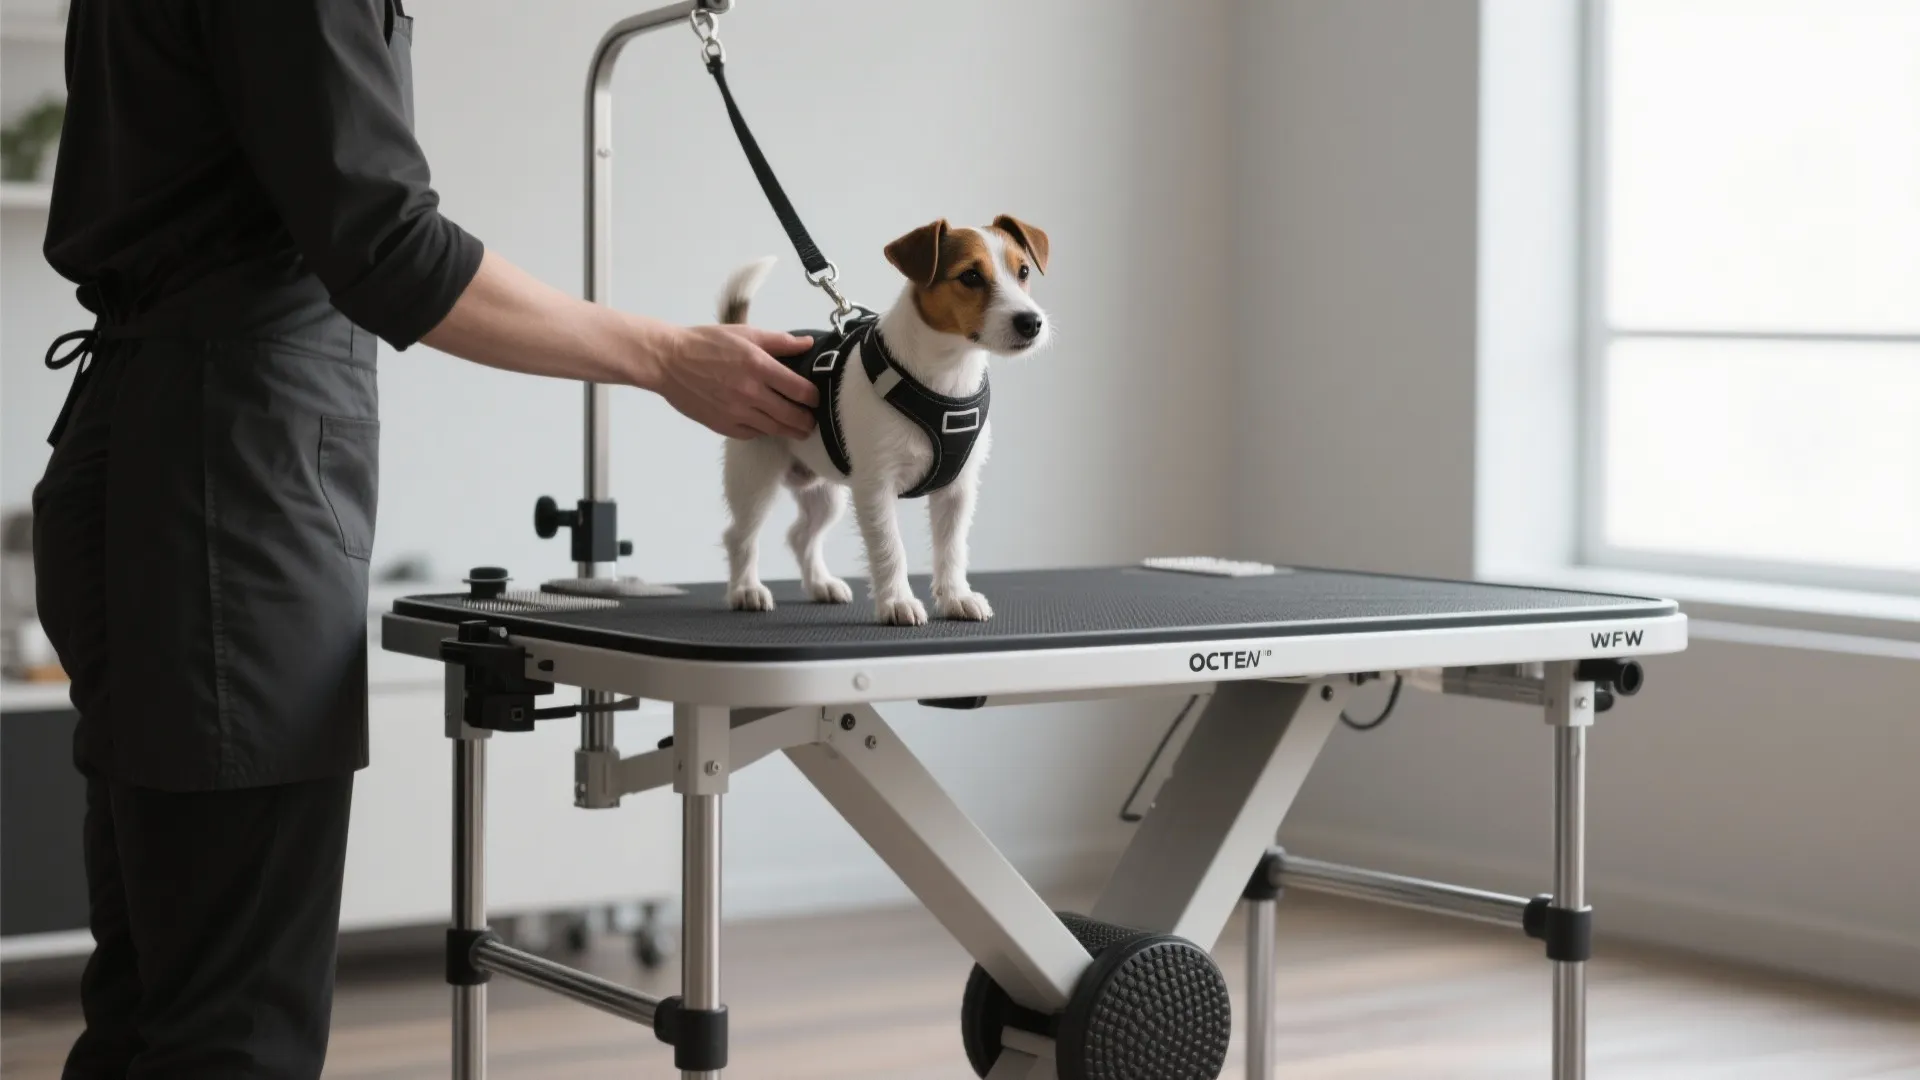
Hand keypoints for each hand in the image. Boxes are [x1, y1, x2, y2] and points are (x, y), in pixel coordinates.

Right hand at [652, 325, 818, 439]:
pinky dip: (763, 431)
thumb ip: (780, 341)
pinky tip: (768, 425)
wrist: (668, 360)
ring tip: (798, 429)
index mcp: (758, 366)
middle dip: (807, 421)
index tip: (816, 398)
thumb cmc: (706, 343)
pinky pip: (752, 434)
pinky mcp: (723, 425)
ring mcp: (736, 412)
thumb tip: (808, 344)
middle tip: (812, 420)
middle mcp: (750, 392)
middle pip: (792, 416)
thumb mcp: (745, 333)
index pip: (800, 390)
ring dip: (791, 431)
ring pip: (775, 429)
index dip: (814, 397)